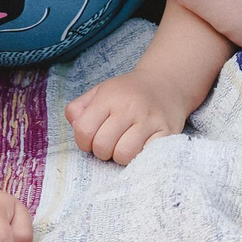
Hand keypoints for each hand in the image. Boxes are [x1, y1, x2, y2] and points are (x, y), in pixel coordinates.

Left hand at [65, 72, 192, 164]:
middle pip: (102, 146)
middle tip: (110, 144)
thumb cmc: (127, 92)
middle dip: (102, 152)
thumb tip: (75, 127)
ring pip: (124, 155)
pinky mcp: (167, 133)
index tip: (91, 140)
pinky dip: (140, 158)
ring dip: (121, 157)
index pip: (84, 130)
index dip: (83, 141)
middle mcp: (129, 108)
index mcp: (109, 97)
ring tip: (124, 147)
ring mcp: (149, 121)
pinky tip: (140, 147)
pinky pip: (146, 157)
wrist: (166, 83)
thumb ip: (78, 108)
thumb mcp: (99, 91)